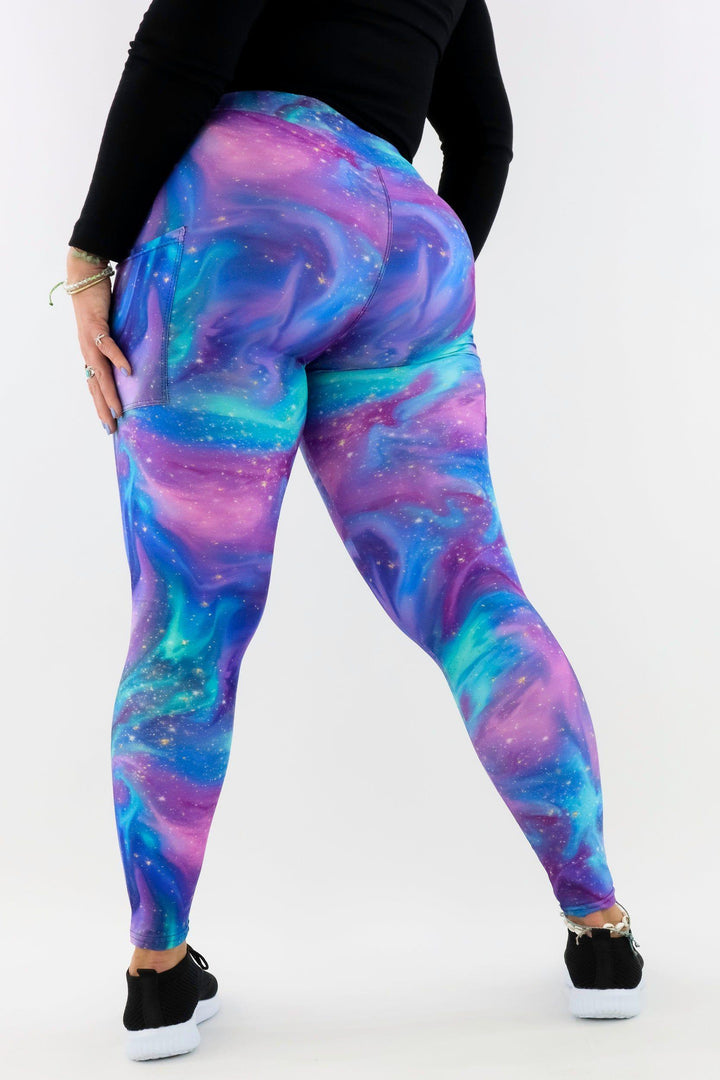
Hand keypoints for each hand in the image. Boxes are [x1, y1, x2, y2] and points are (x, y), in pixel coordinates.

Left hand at [66, 247, 132, 434]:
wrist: (84, 276)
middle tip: (111, 429)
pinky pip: (108, 346)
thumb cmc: (98, 302)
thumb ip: (115, 344)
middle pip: (95, 385)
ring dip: (109, 393)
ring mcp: (90, 339)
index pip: (94, 384)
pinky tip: (128, 373)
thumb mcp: (107, 328)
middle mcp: (87, 350)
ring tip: (118, 410)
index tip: (108, 423)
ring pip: (100, 372)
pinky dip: (118, 360)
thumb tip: (132, 358)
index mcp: (90, 353)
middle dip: (103, 408)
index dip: (100, 404)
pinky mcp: (96, 326)